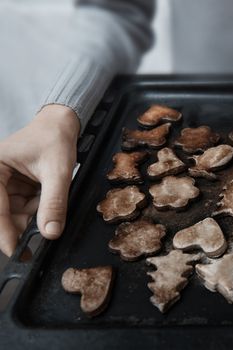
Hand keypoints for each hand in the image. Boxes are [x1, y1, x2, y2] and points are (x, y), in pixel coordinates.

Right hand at [0, 105, 78, 255]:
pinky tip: (48, 202)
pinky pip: (25, 210)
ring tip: (50, 209)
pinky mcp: (16, 190)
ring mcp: (4, 186)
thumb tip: (50, 232)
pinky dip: (39, 212)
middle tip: (37, 244)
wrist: (63, 125)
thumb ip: (54, 202)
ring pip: (15, 216)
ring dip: (33, 219)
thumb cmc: (55, 139)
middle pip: (2, 215)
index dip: (5, 232)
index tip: (16, 251)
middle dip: (21, 228)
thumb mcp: (58, 171)